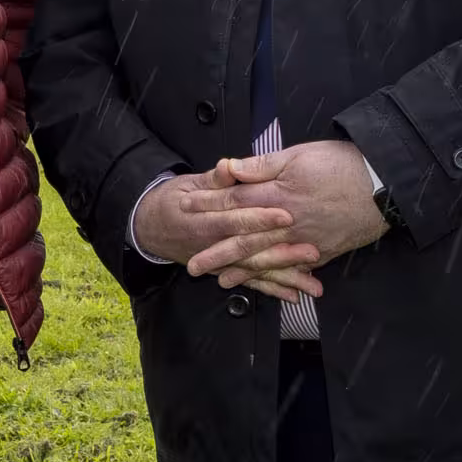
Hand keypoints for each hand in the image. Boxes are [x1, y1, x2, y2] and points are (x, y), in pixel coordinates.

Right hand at [135, 170, 308, 295]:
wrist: (149, 228)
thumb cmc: (171, 202)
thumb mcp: (187, 185)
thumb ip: (213, 179)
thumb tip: (228, 166)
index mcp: (204, 221)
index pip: (235, 220)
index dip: (260, 218)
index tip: (286, 215)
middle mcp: (212, 247)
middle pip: (251, 251)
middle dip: (282, 253)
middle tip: (312, 251)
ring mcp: (219, 262)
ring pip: (254, 272)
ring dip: (284, 278)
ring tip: (311, 285)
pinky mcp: (224, 271)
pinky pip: (249, 282)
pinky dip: (271, 289)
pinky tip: (293, 295)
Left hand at [208, 140, 391, 298]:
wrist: (385, 184)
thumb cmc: (343, 164)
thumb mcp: (299, 155)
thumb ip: (262, 166)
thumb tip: (229, 168)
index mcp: (277, 197)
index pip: (234, 202)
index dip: (208, 205)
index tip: (186, 209)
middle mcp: (287, 224)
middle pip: (244, 240)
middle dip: (216, 253)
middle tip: (192, 265)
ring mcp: (305, 242)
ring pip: (267, 260)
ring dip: (243, 272)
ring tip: (221, 281)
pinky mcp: (324, 252)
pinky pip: (296, 269)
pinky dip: (279, 280)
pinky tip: (266, 285)